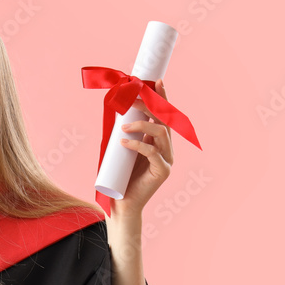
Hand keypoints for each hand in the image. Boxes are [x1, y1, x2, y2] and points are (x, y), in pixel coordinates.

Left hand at [109, 79, 172, 219]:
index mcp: (159, 141)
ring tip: (122, 127)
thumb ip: (125, 132)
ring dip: (140, 125)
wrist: (121, 202)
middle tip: (131, 100)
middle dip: (149, 105)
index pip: (162, 115)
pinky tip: (124, 142)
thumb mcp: (122, 148)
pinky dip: (138, 144)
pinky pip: (152, 152)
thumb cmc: (119, 176)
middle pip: (163, 120)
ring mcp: (167, 160)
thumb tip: (116, 109)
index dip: (161, 98)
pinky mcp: (163, 171)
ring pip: (159, 133)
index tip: (155, 82)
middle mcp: (167, 148)